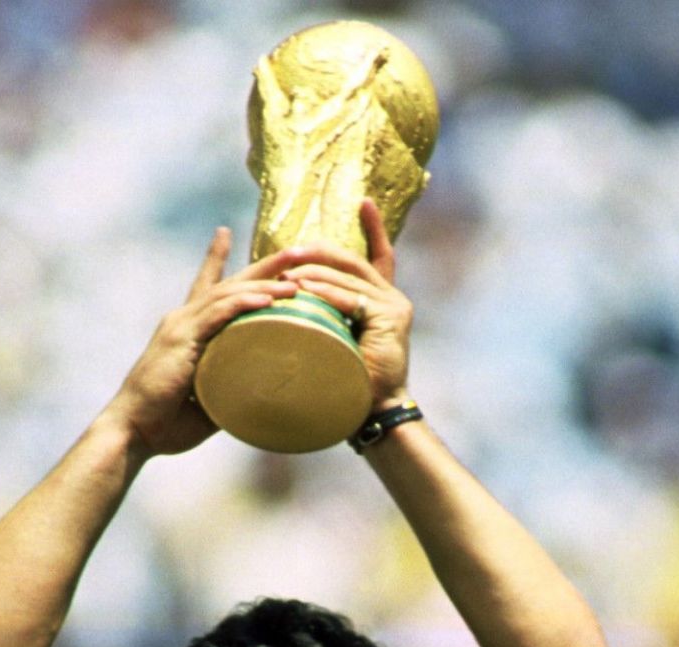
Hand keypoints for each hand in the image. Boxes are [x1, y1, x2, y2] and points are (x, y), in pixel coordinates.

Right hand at [102, 228, 300, 457]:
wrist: (133, 431)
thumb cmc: (167, 422)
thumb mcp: (208, 399)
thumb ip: (231, 387)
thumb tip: (261, 394)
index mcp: (185, 330)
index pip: (205, 286)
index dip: (215, 258)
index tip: (224, 233)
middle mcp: (182, 319)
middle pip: (228, 283)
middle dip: (262, 265)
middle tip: (295, 250)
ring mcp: (180, 326)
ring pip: (228, 294)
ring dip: (264, 283)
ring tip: (296, 277)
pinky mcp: (181, 340)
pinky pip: (217, 314)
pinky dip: (244, 304)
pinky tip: (269, 299)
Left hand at [282, 199, 412, 411]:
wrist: (373, 412)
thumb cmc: (350, 382)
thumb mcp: (338, 338)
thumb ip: (329, 313)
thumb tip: (295, 290)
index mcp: (383, 300)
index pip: (381, 256)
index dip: (374, 228)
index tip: (364, 201)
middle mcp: (393, 298)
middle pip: (354, 261)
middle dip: (320, 251)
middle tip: (290, 248)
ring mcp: (394, 306)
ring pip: (348, 278)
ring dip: (313, 273)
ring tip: (284, 272)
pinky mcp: (391, 318)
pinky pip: (351, 299)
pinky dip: (324, 294)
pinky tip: (301, 290)